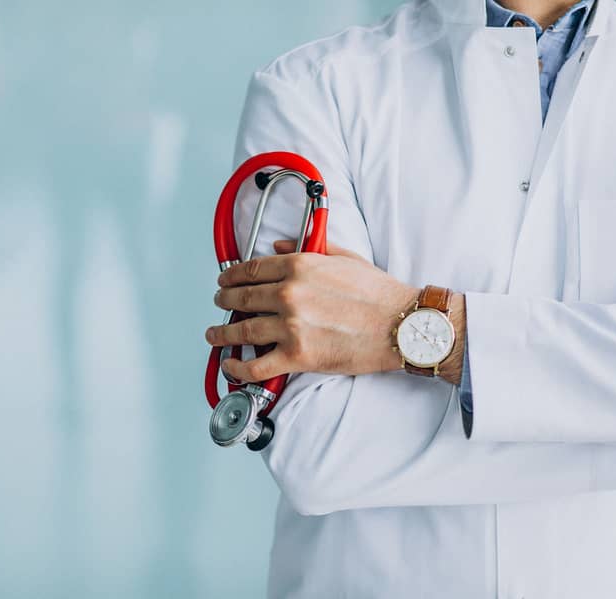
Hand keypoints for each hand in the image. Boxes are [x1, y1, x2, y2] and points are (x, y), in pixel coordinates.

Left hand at [205, 239, 419, 382]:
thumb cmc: (378, 294)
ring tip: (215, 334)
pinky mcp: (297, 356)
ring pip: (241, 331)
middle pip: (241, 298)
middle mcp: (289, 294)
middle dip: (224, 300)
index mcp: (299, 267)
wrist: (401, 325)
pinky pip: (256, 366)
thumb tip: (279, 246)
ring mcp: (291, 327)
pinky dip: (238, 368)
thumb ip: (308, 249)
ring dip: (222, 333)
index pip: (252, 270)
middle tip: (219, 303)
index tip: (225, 280)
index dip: (232, 276)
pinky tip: (230, 366)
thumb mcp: (344, 258)